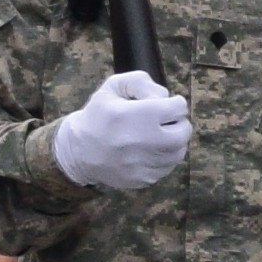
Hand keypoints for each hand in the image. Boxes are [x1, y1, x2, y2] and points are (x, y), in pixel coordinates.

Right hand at [50, 70, 189, 191]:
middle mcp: (143, 141)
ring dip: (173, 141)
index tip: (163, 106)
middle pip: (183, 131)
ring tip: (157, 136)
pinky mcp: (143, 179)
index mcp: (136, 115)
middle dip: (178, 123)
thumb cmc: (99, 115)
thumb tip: (165, 97)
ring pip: (178, 151)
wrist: (78, 151)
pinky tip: (149, 151)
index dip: (173, 103)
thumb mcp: (113, 87)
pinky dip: (164, 158)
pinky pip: (167, 168)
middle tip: (165, 122)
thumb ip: (142, 82)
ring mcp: (144, 163)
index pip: (178, 107)